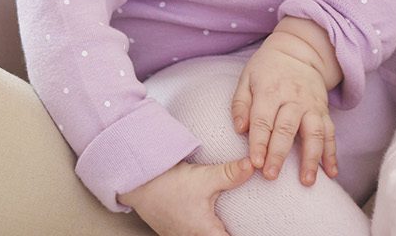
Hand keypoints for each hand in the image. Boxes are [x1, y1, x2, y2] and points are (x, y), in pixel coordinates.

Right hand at [117, 157, 254, 235]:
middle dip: (230, 231)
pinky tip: (208, 219)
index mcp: (206, 234)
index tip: (257, 230)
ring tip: (227, 221)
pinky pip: (194, 235)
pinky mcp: (174, 233)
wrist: (138, 182)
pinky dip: (205, 229)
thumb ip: (231, 174)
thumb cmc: (168, 184)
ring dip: (217, 230)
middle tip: (244, 223)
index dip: (245, 235)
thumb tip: (253, 166)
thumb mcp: (204, 177)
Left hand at [231, 30, 338, 184]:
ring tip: (307, 181)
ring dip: (311, 158)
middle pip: (286, 129)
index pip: (262, 120)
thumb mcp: (247, 78)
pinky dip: (332, 154)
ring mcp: (312, 106)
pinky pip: (331, 134)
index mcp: (270, 91)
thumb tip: (239, 129)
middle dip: (279, 154)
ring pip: (314, 133)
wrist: (299, 51)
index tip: (255, 163)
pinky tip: (331, 172)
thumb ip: (240, 104)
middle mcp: (293, 99)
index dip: (258, 142)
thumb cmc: (267, 68)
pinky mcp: (324, 111)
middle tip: (271, 176)